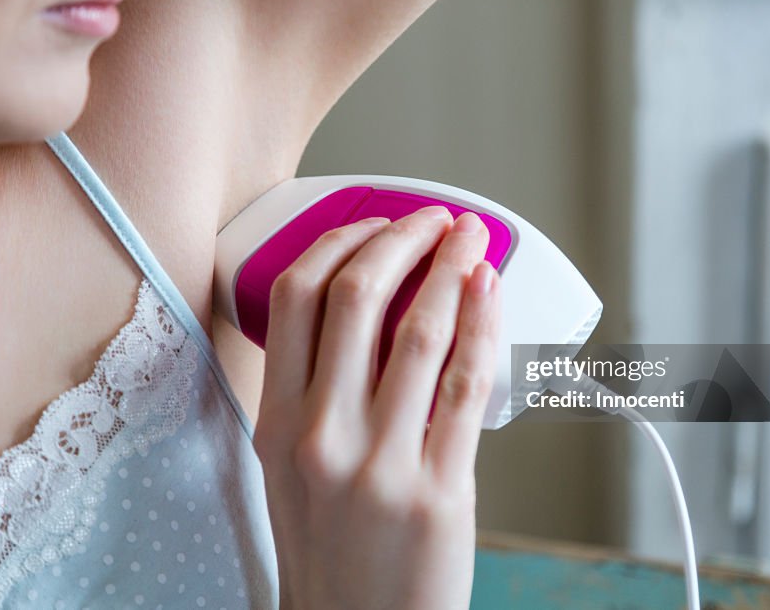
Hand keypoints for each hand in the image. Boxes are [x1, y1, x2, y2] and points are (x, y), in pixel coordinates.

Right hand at [254, 206, 500, 609]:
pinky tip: (492, 294)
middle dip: (402, 239)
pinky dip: (484, 326)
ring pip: (419, 331)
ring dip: (452, 269)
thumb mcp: (291, 469)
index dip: (339, 243)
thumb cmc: (331, 551)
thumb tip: (365, 312)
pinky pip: (466, 385)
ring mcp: (379, 463)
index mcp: (277, 424)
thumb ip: (313, 393)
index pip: (295, 300)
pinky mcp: (438, 489)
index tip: (372, 223)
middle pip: (356, 297)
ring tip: (473, 241)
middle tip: (433, 219)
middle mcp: (320, 436)